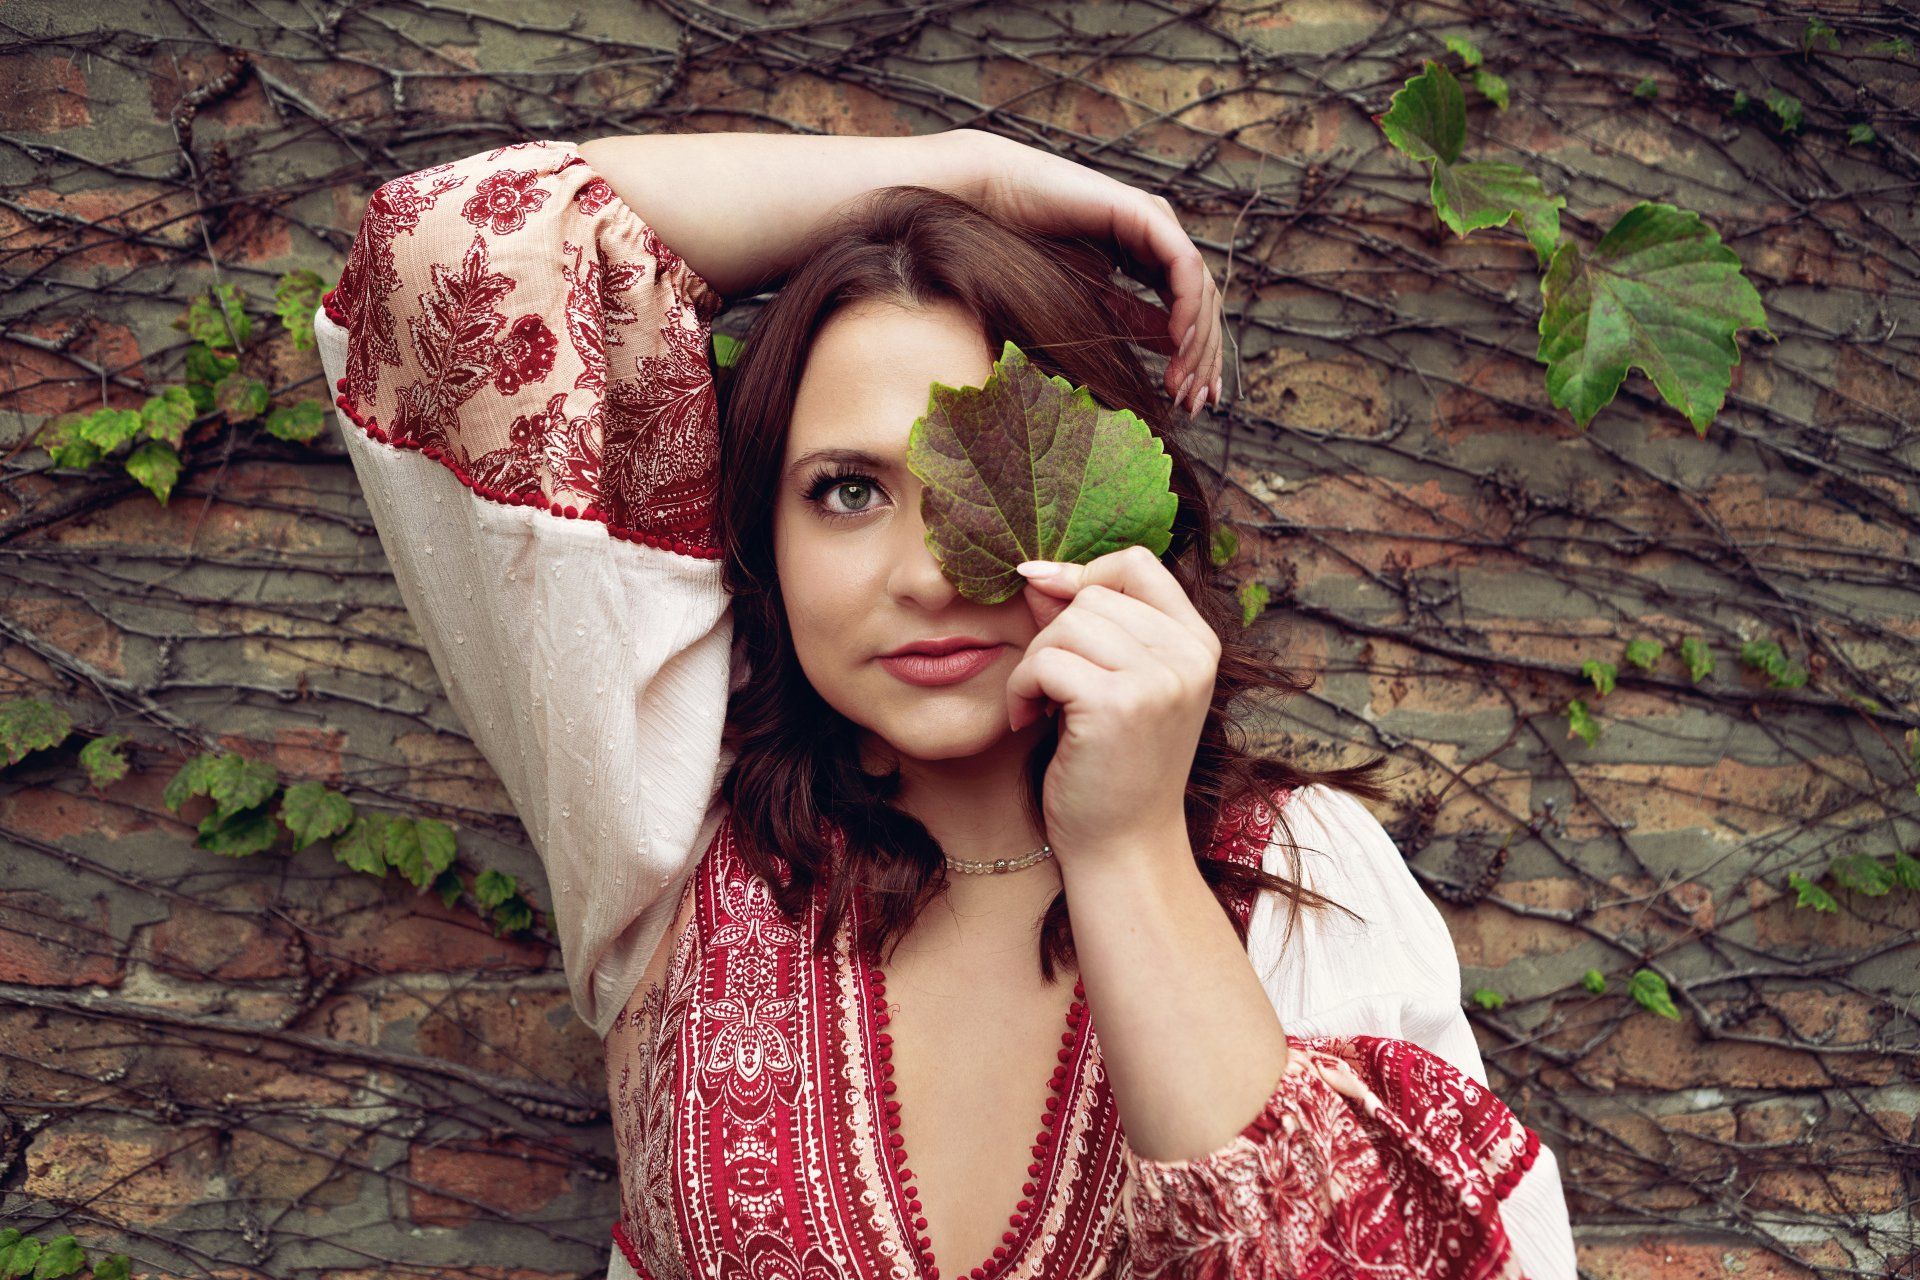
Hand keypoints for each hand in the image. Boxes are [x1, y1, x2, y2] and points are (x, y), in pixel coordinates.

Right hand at [958, 130, 1226, 415]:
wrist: (994, 203)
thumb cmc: (1028, 250)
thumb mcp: (1093, 299)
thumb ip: (1134, 320)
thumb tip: (1173, 349)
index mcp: (1150, 256)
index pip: (1193, 311)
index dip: (1200, 358)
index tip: (1193, 404)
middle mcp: (1161, 237)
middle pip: (1205, 304)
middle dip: (1204, 359)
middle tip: (1192, 404)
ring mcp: (1156, 222)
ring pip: (1202, 288)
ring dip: (1198, 341)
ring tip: (1182, 382)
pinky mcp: (1144, 213)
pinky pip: (1183, 265)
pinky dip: (1187, 304)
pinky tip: (1177, 340)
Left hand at [1005, 545, 1220, 865]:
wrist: (1124, 847)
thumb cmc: (1114, 767)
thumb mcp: (1117, 684)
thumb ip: (1088, 623)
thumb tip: (1038, 571)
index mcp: (1199, 643)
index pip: (1137, 563)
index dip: (1085, 574)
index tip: (1049, 604)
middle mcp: (1190, 656)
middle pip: (1090, 595)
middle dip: (1053, 636)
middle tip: (1051, 688)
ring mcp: (1159, 680)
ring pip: (1064, 625)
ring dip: (1034, 664)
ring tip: (1042, 706)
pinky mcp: (1118, 705)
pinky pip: (1044, 660)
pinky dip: (1022, 688)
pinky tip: (1030, 721)